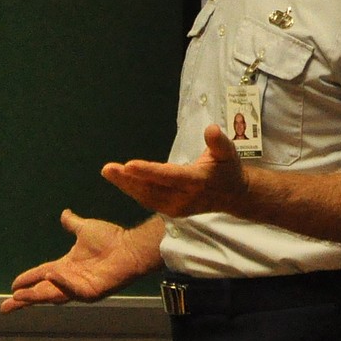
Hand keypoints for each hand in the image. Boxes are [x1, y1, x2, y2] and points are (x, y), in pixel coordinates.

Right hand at [0, 210, 159, 313]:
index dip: (27, 279)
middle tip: (5, 306)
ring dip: (36, 296)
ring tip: (20, 297)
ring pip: (53, 295)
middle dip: (23, 299)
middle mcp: (69, 279)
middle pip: (41, 292)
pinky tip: (51, 276)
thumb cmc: (111, 239)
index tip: (12, 286)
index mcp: (66, 266)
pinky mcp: (91, 291)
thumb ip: (72, 224)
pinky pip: (73, 289)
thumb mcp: (85, 228)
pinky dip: (62, 283)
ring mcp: (80, 287)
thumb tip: (64, 214)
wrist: (130, 246)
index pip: (41, 275)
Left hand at [101, 124, 246, 216]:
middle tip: (107, 169)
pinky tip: (120, 179)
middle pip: (152, 189)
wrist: (233, 196)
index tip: (129, 165)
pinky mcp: (171, 210)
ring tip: (109, 172)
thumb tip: (212, 129)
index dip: (148, 171)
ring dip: (126, 185)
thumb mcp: (228, 152)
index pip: (169, 176)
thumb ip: (218, 142)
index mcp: (197, 181)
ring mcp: (176, 207)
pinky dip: (133, 190)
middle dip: (128, 180)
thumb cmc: (227, 169)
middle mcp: (184, 198)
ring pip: (147, 197)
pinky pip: (149, 200)